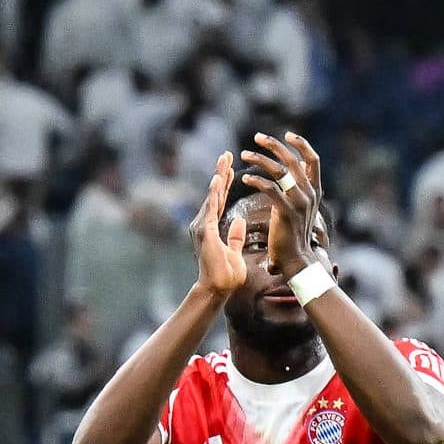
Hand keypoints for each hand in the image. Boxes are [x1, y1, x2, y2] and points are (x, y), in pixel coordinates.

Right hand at [190, 154, 248, 295]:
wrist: (218, 289)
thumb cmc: (226, 274)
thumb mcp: (234, 251)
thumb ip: (235, 236)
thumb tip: (239, 221)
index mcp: (213, 226)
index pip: (220, 199)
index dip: (226, 183)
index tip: (231, 167)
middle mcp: (205, 222)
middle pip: (215, 193)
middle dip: (221, 173)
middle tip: (227, 154)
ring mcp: (203, 226)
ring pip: (212, 196)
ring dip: (218, 178)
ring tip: (224, 160)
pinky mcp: (205, 231)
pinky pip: (211, 208)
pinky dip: (215, 193)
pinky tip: (219, 180)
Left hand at [239, 132, 325, 278]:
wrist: (297, 259)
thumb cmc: (294, 234)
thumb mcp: (301, 207)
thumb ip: (300, 188)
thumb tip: (297, 169)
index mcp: (315, 191)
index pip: (313, 160)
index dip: (301, 144)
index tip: (286, 134)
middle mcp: (310, 193)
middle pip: (293, 159)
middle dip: (274, 145)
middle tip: (257, 137)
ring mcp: (299, 202)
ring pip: (279, 170)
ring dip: (259, 159)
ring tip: (244, 155)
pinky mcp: (285, 211)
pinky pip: (269, 187)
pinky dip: (255, 179)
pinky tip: (245, 178)